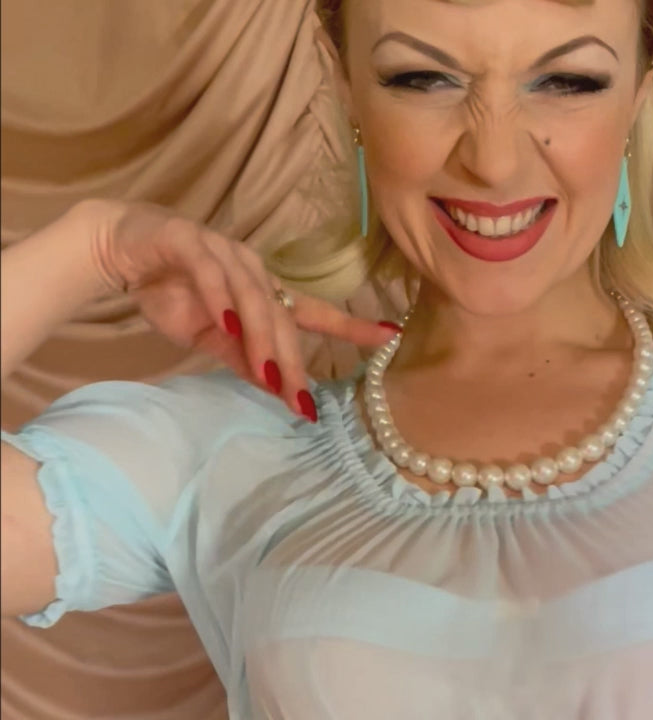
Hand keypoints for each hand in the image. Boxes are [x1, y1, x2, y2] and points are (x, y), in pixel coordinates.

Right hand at [87, 199, 398, 418]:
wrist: (118, 251)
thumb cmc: (171, 292)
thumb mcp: (210, 338)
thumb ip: (242, 360)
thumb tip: (278, 390)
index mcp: (263, 292)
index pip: (314, 313)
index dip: (350, 326)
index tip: (389, 337)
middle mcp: (252, 269)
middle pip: (283, 317)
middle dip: (294, 362)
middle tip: (302, 400)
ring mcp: (223, 252)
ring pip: (252, 296)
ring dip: (261, 337)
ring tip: (269, 372)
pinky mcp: (188, 241)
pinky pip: (211, 272)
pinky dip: (221, 297)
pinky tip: (228, 322)